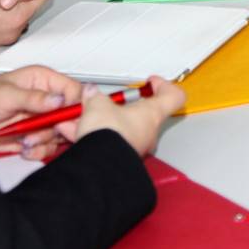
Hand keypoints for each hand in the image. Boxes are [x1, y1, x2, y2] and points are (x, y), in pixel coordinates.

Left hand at [0, 66, 83, 157]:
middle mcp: (44, 101)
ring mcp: (37, 120)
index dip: (77, 106)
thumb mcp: (5, 95)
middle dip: (59, 129)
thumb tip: (60, 100)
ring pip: (58, 135)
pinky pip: (45, 148)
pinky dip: (37, 152)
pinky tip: (23, 148)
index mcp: (42, 81)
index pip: (73, 91)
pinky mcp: (29, 137)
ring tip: (26, 140)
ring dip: (44, 142)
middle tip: (45, 133)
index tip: (68, 120)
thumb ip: (34, 99)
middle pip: (70, 117)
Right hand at [56, 76, 186, 156]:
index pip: (172, 97)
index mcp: (152, 114)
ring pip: (120, 129)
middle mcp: (148, 132)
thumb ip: (95, 96)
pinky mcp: (120, 159)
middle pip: (140, 113)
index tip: (152, 82)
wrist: (99, 166)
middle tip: (104, 101)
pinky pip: (108, 143)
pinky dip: (93, 137)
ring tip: (82, 117)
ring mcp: (135, 147)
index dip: (163, 86)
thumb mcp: (98, 104)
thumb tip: (91, 93)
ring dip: (102, 122)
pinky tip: (76, 133)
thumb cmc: (109, 136)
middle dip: (119, 106)